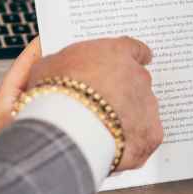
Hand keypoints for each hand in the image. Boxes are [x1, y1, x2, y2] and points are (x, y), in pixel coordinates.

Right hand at [0, 35, 163, 172]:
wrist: (64, 136)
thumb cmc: (51, 99)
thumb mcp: (42, 68)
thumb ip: (55, 60)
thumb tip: (47, 51)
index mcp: (116, 53)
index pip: (133, 48)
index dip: (129, 57)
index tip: (132, 61)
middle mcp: (138, 76)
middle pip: (137, 80)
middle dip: (123, 90)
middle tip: (103, 104)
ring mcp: (147, 106)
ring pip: (142, 109)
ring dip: (127, 116)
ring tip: (102, 130)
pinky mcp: (150, 136)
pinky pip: (144, 136)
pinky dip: (132, 141)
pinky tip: (113, 145)